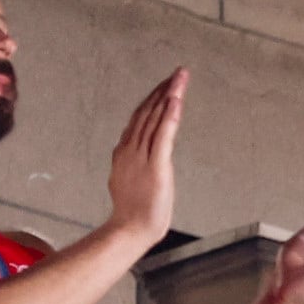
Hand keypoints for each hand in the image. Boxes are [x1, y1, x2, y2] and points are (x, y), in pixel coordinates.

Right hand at [106, 69, 184, 246]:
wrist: (130, 230)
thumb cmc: (132, 212)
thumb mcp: (128, 181)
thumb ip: (132, 164)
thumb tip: (132, 156)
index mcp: (124, 152)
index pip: (139, 118)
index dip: (152, 99)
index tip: (164, 86)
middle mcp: (130, 149)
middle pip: (147, 112)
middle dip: (162, 90)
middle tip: (177, 73)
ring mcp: (142, 157)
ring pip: (155, 118)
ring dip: (168, 95)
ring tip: (179, 77)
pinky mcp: (156, 166)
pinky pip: (163, 136)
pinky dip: (170, 116)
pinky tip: (176, 99)